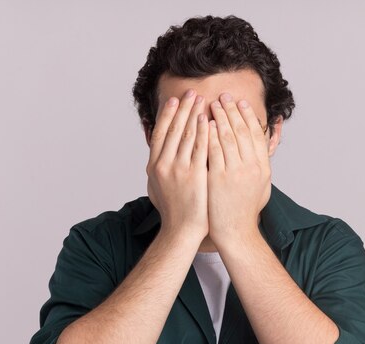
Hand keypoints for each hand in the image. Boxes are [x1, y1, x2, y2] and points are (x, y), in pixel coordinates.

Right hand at [146, 88, 209, 238]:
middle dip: (183, 108)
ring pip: (187, 135)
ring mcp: (179, 170)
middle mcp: (163, 165)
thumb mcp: (157, 187)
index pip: (161, 133)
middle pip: (174, 129)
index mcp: (154, 166)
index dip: (168, 115)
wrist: (181, 231)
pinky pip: (201, 148)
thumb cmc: (172, 211)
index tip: (174, 100)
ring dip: (195, 114)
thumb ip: (158, 168)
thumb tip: (157, 154)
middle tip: (191, 92)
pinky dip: (205, 132)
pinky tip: (210, 120)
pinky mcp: (195, 175)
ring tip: (203, 100)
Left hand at [206, 93, 271, 246]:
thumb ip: (259, 165)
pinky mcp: (218, 178)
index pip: (255, 134)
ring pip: (227, 136)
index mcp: (263, 167)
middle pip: (241, 130)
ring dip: (219, 117)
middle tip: (223, 96)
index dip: (247, 116)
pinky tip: (203, 123)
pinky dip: (208, 134)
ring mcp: (235, 172)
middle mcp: (252, 167)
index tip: (240, 103)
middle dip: (231, 110)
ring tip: (211, 104)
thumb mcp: (261, 186)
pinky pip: (213, 150)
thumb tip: (257, 147)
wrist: (236, 232)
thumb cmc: (245, 211)